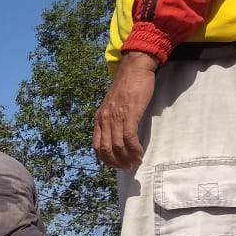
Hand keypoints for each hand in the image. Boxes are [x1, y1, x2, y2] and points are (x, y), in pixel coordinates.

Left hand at [92, 51, 158, 169]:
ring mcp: (116, 117)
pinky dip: (134, 148)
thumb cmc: (127, 85)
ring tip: (134, 163)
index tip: (115, 165)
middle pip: (106, 149)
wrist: (135, 68)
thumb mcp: (112, 105)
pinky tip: (139, 153)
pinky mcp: (129, 113)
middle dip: (116, 162)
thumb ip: (112, 119)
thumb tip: (117, 135)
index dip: (105, 159)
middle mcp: (104, 119)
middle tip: (127, 168)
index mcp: (99, 118)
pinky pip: (129, 137)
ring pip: (117, 145)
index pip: (96, 145)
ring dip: (127, 157)